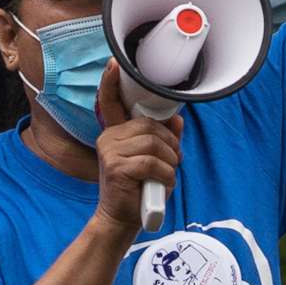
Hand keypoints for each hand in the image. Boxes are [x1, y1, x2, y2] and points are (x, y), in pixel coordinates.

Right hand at [91, 63, 179, 231]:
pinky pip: (152, 162)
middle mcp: (108, 138)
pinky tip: (161, 184)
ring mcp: (110, 152)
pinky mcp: (116, 168)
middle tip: (172, 160)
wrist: (121, 220)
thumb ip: (164, 139)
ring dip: (169, 161)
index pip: (109, 102)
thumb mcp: (153, 160)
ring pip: (153, 143)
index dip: (110, 83)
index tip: (113, 64)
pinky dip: (165, 175)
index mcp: (115, 133)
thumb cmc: (138, 189)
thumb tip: (177, 119)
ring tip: (166, 174)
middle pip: (149, 125)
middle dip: (170, 143)